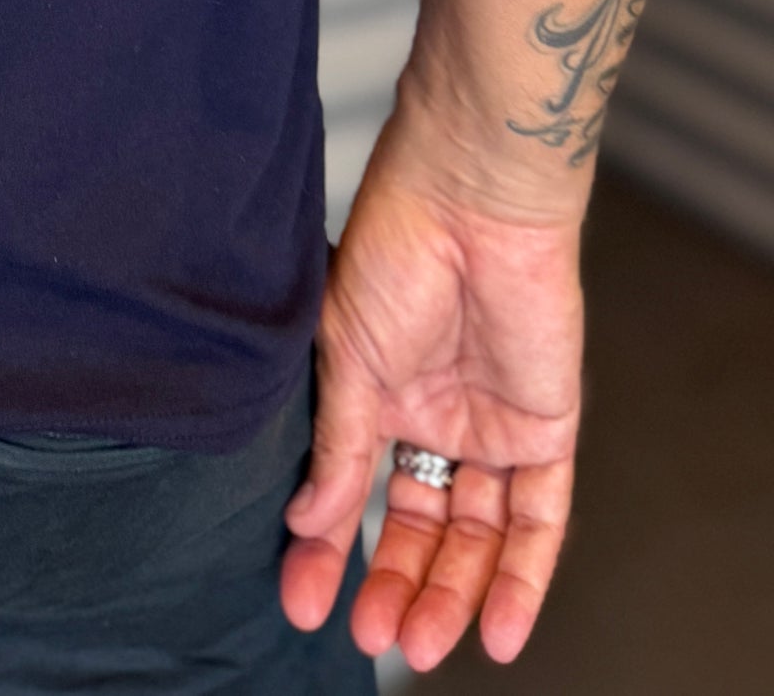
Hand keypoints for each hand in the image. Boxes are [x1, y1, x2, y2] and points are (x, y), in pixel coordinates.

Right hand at [281, 116, 582, 671]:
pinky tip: (498, 627)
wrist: (469, 202)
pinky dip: (522, 578)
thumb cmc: (394, 246)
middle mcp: (434, 416)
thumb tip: (309, 520)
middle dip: (395, 584)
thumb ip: (338, 445)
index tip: (300, 595)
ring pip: (476, 537)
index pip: (353, 493)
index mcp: (376, 394)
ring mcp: (491, 426)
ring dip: (452, 592)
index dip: (326, 549)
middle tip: (371, 631)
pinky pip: (540, 520)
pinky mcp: (546, 429)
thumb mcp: (344, 355)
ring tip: (422, 645)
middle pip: (420, 528)